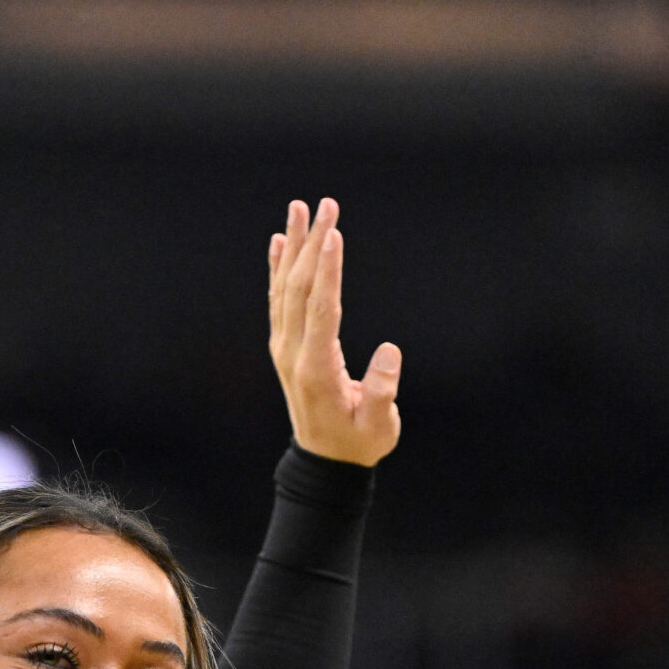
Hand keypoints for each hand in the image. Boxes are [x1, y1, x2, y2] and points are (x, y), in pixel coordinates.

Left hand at [268, 198, 401, 466]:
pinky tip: (281, 242)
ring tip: (300, 208)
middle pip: (299, 288)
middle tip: (326, 204)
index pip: (321, 309)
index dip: (328, 271)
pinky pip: (278, 300)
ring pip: (285, 288)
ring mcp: (284, 349)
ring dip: (293, 247)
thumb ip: (382, 392)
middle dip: (312, 244)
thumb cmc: (358, 443)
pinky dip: (278, 268)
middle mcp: (293, 353)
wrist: (324, 463)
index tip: (334, 234)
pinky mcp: (284, 347)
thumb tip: (390, 352)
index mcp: (317, 369)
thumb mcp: (379, 427)